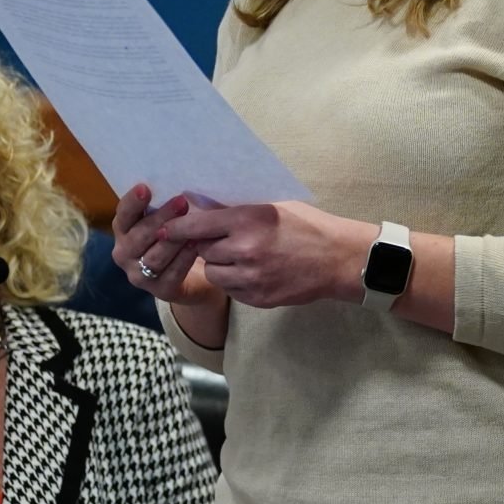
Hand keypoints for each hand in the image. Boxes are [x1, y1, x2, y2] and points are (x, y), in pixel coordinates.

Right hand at [110, 185, 218, 310]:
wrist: (192, 276)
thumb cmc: (176, 238)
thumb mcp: (166, 219)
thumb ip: (164, 205)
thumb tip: (177, 182)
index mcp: (123, 230)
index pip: (123, 215)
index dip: (133, 202)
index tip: (145, 188)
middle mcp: (124, 253)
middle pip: (140, 236)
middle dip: (161, 218)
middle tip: (182, 203)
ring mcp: (138, 275)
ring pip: (155, 257)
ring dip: (174, 241)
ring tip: (192, 228)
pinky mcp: (159, 291)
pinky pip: (171, 273)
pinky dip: (184, 259)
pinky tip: (196, 247)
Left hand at [162, 200, 372, 309]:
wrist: (337, 259)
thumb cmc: (307, 225)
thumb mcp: (271, 206)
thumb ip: (237, 210)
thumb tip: (201, 207)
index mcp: (248, 221)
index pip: (197, 225)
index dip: (177, 228)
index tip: (165, 229)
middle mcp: (245, 250)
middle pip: (202, 250)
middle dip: (205, 245)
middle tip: (219, 239)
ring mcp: (251, 277)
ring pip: (213, 273)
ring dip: (218, 265)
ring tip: (237, 256)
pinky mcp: (258, 297)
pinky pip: (231, 289)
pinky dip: (234, 280)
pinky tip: (252, 270)